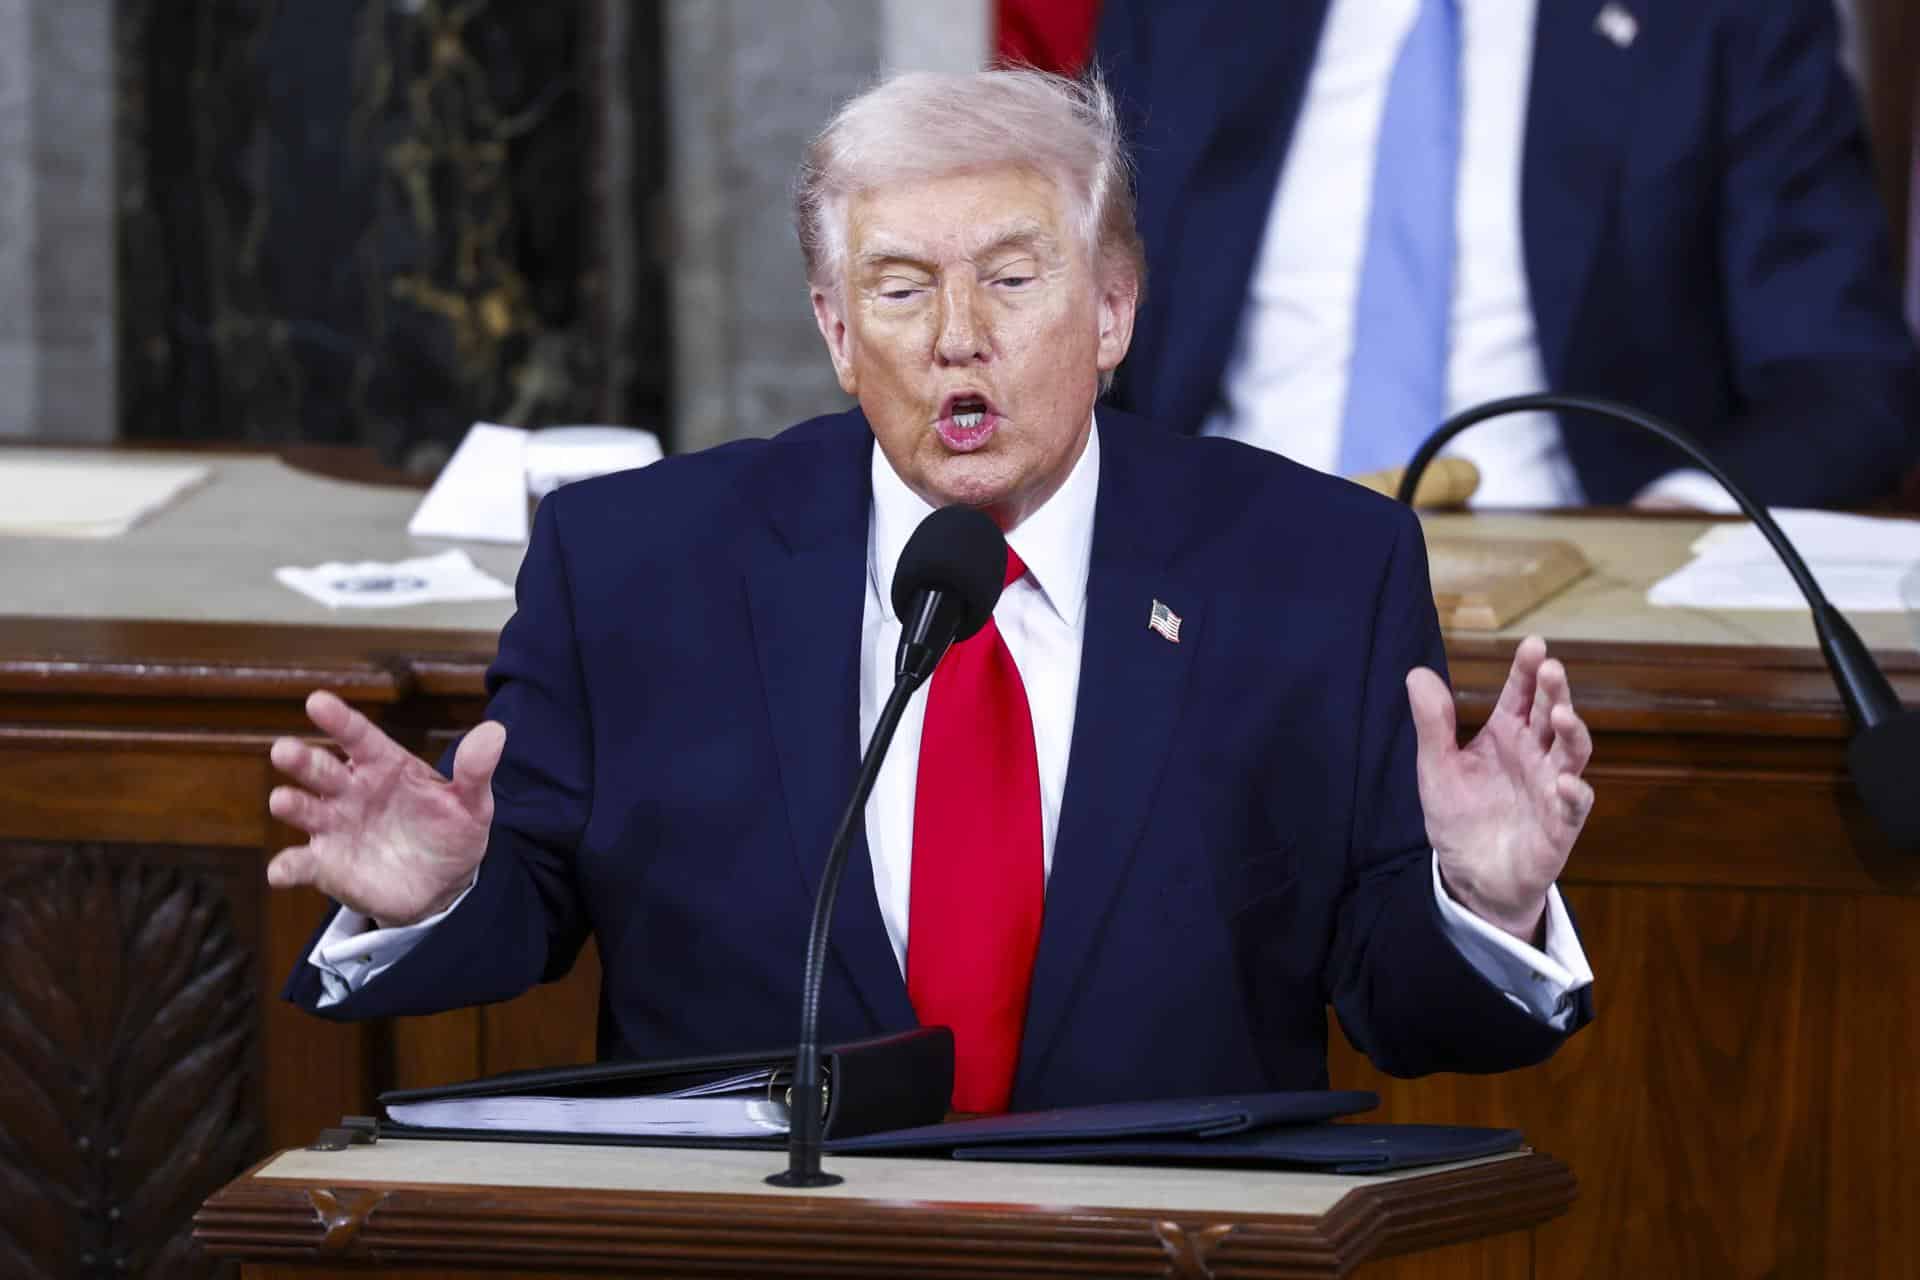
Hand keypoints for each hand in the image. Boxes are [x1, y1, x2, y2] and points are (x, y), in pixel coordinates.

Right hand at [265, 690, 503, 925]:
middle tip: (284, 750)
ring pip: (305, 809)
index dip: (339, 720)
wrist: (442, 884)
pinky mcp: (327, 864)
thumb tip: (496, 731)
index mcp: (384, 765)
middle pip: (322, 769)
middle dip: (302, 760)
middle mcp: (351, 790)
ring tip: (283, 801)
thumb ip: (475, 770)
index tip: (317, 701)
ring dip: (291, 804)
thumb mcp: (470, 802)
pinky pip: (302, 863)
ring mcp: (335, 826)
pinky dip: (288, 867)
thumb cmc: (450, 830)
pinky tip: (280, 871)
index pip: (359, 736)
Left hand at [1405, 636, 1593, 941]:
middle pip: (1551, 714)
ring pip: (1572, 752)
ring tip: (1564, 714)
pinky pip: (1574, 806)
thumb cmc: (1459, 816)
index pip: (1521, 695)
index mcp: (1507, 735)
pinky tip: (1566, 782)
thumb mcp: (1436, 767)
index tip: (1532, 644)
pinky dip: (1574, 793)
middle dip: (1554, 691)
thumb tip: (1416, 673)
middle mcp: (1535, 754)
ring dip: (1573, 732)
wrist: (1471, 876)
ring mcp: (1552, 787)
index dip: (1526, 670)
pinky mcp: (1560, 824)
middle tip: (1550, 668)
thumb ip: (1432, 723)